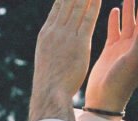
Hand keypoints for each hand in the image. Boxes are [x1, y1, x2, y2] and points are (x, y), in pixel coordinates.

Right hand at [29, 0, 103, 120]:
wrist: (49, 94)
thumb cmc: (48, 83)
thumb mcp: (44, 60)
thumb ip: (50, 48)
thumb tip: (51, 46)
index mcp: (45, 34)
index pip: (57, 8)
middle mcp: (54, 30)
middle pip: (67, 2)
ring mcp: (66, 35)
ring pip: (78, 6)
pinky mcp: (79, 42)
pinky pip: (88, 18)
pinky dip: (93, 5)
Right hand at [84, 0, 137, 114]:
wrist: (103, 99)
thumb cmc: (121, 83)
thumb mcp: (133, 60)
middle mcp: (136, 48)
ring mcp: (123, 49)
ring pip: (128, 25)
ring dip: (129, 11)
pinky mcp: (110, 51)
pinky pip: (114, 32)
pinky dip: (114, 22)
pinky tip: (114, 11)